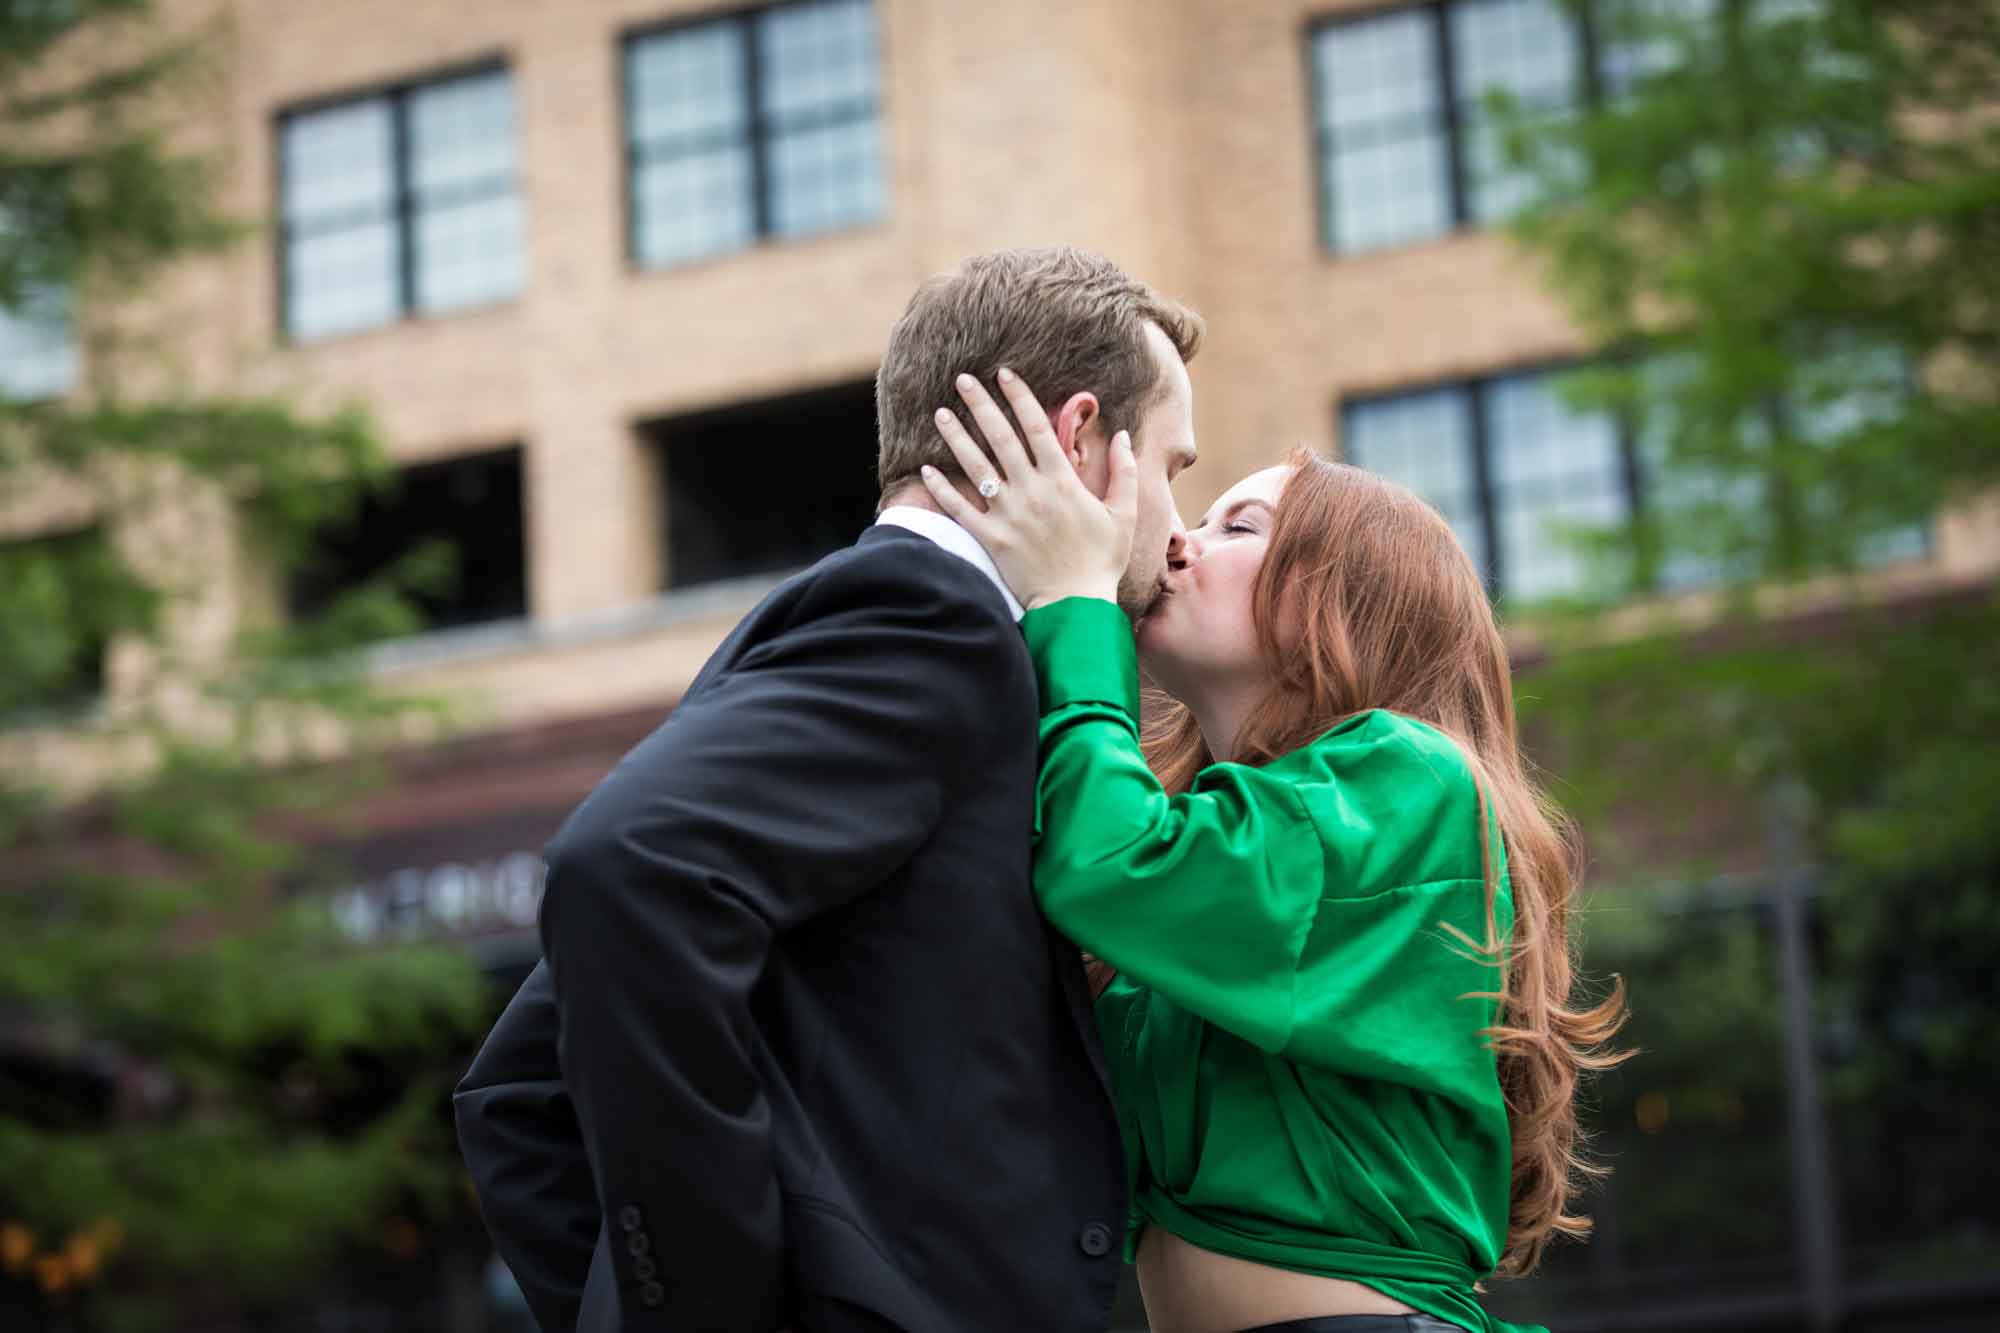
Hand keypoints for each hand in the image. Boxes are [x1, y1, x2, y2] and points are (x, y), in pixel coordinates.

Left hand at [919, 369, 1135, 611]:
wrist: (1075, 606)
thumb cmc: (1102, 561)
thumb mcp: (1123, 514)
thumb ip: (1124, 472)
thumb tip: (1121, 434)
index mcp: (1062, 481)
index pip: (1036, 427)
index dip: (1019, 398)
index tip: (1005, 374)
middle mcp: (1030, 491)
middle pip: (1000, 438)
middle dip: (981, 405)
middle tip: (963, 379)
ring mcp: (1007, 514)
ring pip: (976, 466)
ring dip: (956, 437)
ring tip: (940, 413)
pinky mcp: (990, 538)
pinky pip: (959, 509)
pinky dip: (941, 489)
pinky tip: (926, 469)